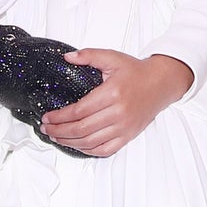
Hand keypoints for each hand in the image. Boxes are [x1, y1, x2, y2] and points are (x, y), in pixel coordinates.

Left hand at [41, 50, 193, 156]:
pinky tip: (76, 144)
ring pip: (91, 142)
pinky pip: (105, 150)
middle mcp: (119, 113)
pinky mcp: (129, 136)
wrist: (161, 83)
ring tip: (56, 137)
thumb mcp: (112, 57)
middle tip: (46, 129)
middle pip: (82, 129)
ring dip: (70, 142)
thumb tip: (67, 57)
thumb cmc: (135, 71)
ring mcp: (124, 127)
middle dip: (59, 131)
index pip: (79, 111)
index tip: (47, 117)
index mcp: (112, 93)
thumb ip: (89, 55)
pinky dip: (88, 150)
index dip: (60, 117)